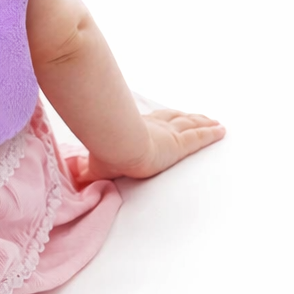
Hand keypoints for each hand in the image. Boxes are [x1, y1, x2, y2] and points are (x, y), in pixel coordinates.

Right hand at [71, 109, 225, 182]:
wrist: (119, 148)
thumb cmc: (107, 154)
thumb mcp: (95, 165)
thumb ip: (86, 172)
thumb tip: (72, 177)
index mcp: (137, 129)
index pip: (155, 121)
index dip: (164, 119)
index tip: (171, 117)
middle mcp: (155, 128)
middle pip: (176, 120)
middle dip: (187, 118)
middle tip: (199, 116)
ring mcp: (169, 134)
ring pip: (190, 125)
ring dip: (202, 122)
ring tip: (213, 121)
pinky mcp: (181, 145)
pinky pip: (200, 137)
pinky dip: (211, 133)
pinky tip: (221, 130)